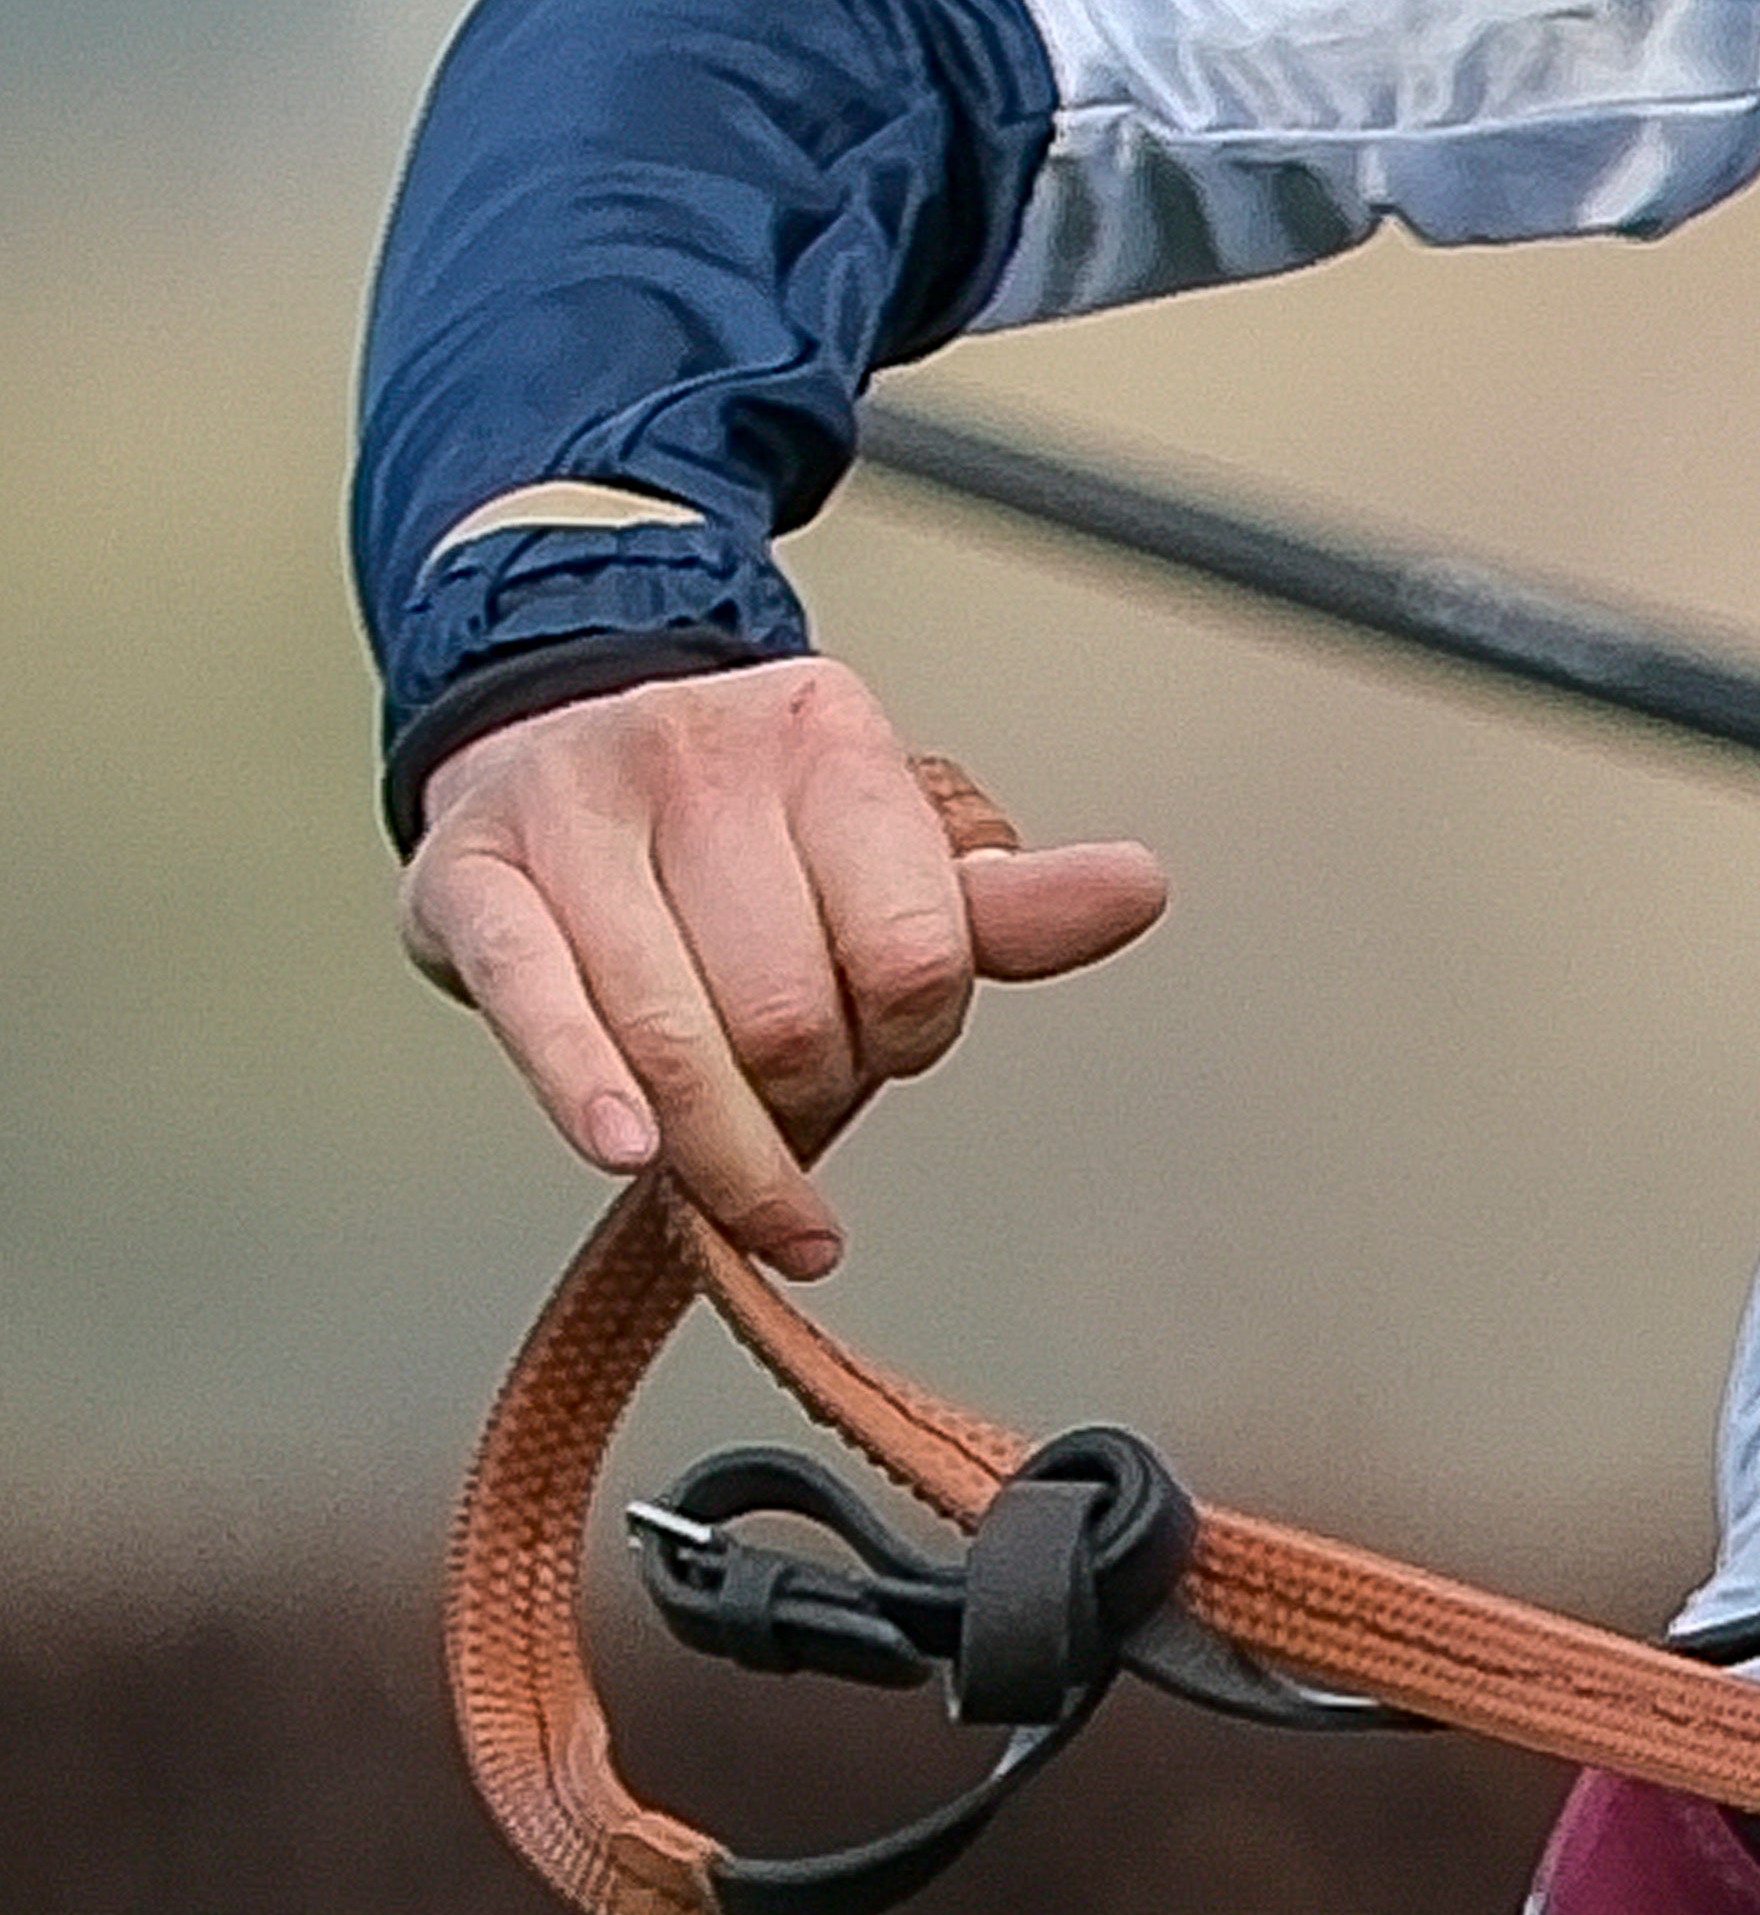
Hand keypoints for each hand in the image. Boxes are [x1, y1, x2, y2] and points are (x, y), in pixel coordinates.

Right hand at [399, 662, 1170, 1270]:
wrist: (552, 731)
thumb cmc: (736, 825)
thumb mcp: (884, 843)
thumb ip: (1006, 901)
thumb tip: (1138, 891)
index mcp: (828, 737)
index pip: (916, 947)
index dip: (913, 1033)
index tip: (892, 1046)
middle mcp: (698, 754)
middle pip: (790, 1008)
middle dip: (810, 1091)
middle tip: (801, 1093)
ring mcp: (572, 810)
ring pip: (676, 1031)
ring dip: (720, 1145)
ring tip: (742, 1183)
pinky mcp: (466, 877)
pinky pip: (536, 1004)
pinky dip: (587, 1091)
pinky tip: (631, 1153)